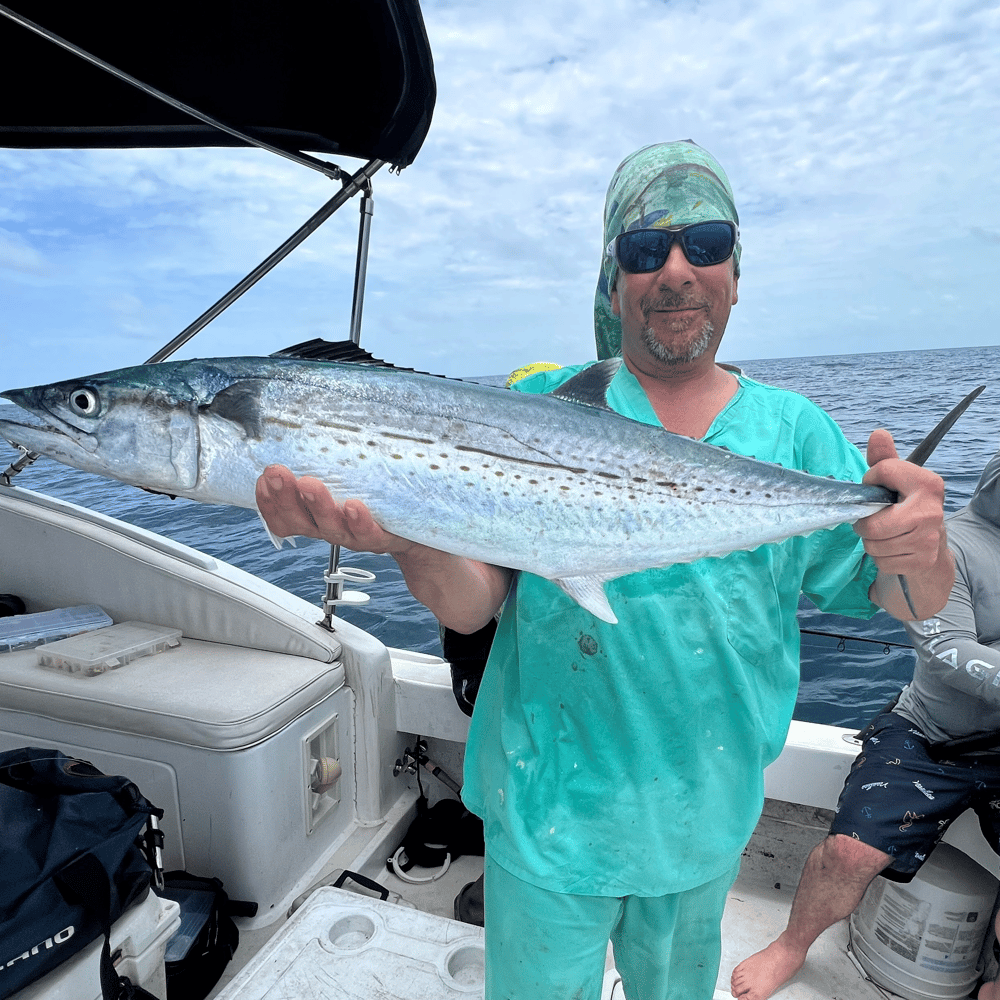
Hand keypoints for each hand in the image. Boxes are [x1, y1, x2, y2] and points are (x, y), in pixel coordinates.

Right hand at [255, 465, 412, 554]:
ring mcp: (354, 533)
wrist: (417, 528)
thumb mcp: (345, 479)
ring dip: (317, 505)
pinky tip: (354, 506)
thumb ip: (324, 460)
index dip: (267, 501)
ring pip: (330, 527)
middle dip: (283, 497)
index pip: (282, 515)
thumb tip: (306, 418)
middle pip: (298, 520)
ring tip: (309, 484)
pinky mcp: (381, 536)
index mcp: (315, 515)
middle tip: (275, 474)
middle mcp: (330, 526)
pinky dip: (359, 521)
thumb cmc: (375, 499)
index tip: (261, 479)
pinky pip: (367, 533)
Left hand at [853, 429, 946, 574]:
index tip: (879, 488)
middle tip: (874, 519)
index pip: (879, 473)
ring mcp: (928, 538)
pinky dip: (881, 557)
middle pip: (871, 524)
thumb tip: (878, 434)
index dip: (870, 481)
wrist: (933, 544)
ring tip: (884, 534)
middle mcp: (931, 511)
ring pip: (873, 544)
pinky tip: (893, 549)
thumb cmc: (906, 506)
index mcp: (928, 483)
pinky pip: (881, 561)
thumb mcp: (897, 479)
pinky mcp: (923, 560)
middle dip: (864, 523)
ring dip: (871, 541)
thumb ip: (885, 458)